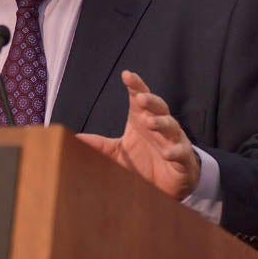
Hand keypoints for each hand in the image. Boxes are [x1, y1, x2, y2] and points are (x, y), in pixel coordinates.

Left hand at [77, 70, 200, 199]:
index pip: (140, 97)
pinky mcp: (182, 157)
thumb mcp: (118, 152)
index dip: (136, 85)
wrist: (167, 184)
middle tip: (140, 98)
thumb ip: (99, 144)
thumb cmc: (143, 161)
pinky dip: (174, 151)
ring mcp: (173, 140)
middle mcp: (159, 126)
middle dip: (150, 101)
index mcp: (143, 120)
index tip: (126, 75)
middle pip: (158, 106)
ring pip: (170, 125)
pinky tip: (166, 153)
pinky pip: (180, 151)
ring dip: (161, 122)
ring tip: (150, 122)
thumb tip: (75, 137)